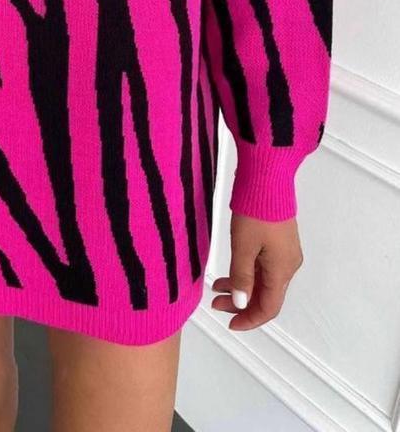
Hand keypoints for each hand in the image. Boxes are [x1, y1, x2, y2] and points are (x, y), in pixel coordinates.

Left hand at [211, 213, 302, 330]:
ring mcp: (284, 252)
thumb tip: (241, 303)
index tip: (231, 324)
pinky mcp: (278, 241)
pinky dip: (246, 273)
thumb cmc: (256, 212)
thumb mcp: (243, 247)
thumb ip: (241, 278)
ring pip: (263, 280)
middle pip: (266, 295)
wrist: (267, 180)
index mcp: (282, 270)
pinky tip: (230, 272)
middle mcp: (288, 265)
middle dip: (241, 303)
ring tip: (216, 288)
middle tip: (217, 304)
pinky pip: (264, 266)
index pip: (269, 307)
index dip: (250, 319)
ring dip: (241, 287)